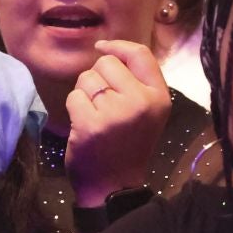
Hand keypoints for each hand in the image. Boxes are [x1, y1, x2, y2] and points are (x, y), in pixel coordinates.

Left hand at [64, 39, 172, 206]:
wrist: (113, 186)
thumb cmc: (126, 145)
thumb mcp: (145, 112)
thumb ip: (136, 82)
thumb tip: (108, 49)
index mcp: (159, 97)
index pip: (140, 54)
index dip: (118, 46)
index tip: (103, 47)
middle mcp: (142, 101)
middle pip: (107, 63)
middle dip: (97, 78)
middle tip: (101, 104)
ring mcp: (117, 113)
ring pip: (87, 79)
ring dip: (84, 94)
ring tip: (94, 116)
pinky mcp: (91, 124)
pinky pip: (74, 97)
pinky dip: (73, 109)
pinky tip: (83, 126)